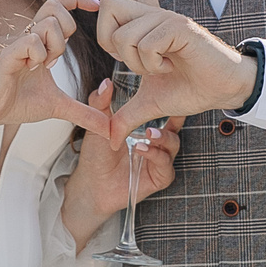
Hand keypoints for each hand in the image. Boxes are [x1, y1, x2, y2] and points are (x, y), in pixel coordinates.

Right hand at [0, 0, 113, 133]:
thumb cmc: (17, 103)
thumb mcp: (59, 107)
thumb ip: (84, 112)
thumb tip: (108, 127)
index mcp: (42, 41)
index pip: (60, 5)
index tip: (95, 5)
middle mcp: (30, 37)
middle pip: (55, 4)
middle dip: (68, 27)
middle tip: (59, 55)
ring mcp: (19, 44)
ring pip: (48, 23)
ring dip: (55, 46)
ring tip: (44, 66)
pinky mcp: (8, 55)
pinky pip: (32, 41)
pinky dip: (39, 55)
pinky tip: (32, 69)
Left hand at [63, 77, 183, 246]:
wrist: (91, 183)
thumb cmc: (96, 155)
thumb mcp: (99, 126)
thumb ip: (101, 104)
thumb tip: (106, 82)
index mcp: (147, 129)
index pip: (165, 114)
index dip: (170, 104)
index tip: (171, 92)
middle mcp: (157, 144)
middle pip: (175, 128)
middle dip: (172, 120)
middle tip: (162, 112)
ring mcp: (159, 161)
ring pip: (173, 146)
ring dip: (163, 138)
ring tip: (149, 134)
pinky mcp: (159, 178)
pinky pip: (166, 167)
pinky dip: (157, 157)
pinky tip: (143, 150)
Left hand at [86, 0, 254, 140]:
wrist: (223, 90)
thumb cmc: (190, 89)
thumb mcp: (150, 104)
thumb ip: (127, 117)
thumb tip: (111, 140)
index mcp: (143, 23)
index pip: (106, 7)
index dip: (105, 37)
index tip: (131, 58)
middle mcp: (152, 14)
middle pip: (108, 8)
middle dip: (113, 45)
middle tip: (138, 62)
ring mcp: (166, 19)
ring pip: (125, 35)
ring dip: (138, 63)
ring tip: (160, 68)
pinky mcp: (180, 28)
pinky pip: (147, 44)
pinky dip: (154, 64)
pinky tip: (171, 67)